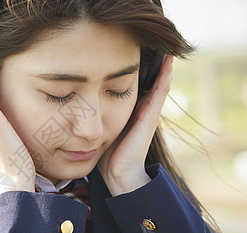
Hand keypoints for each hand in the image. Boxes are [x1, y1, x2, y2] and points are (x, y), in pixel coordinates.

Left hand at [97, 55, 173, 195]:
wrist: (118, 173)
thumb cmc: (106, 155)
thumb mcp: (100, 130)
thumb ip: (95, 119)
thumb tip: (79, 110)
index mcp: (126, 113)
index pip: (128, 88)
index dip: (128, 73)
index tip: (127, 57)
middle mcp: (139, 111)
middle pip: (145, 84)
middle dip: (146, 67)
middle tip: (148, 46)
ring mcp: (147, 113)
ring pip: (156, 84)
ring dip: (160, 68)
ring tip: (163, 48)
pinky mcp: (151, 116)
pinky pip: (160, 92)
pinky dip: (164, 77)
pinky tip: (167, 62)